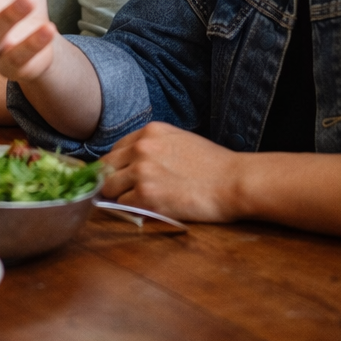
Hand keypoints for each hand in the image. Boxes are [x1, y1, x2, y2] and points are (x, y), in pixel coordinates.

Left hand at [101, 122, 242, 222]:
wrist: (233, 182)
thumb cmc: (213, 164)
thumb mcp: (179, 140)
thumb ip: (153, 146)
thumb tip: (133, 162)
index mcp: (149, 131)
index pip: (116, 149)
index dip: (116, 165)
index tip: (118, 176)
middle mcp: (140, 147)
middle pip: (106, 166)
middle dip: (110, 180)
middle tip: (118, 192)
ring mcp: (141, 171)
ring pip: (109, 187)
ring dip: (118, 196)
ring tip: (133, 202)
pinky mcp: (146, 195)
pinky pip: (123, 204)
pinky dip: (130, 209)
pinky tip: (144, 209)